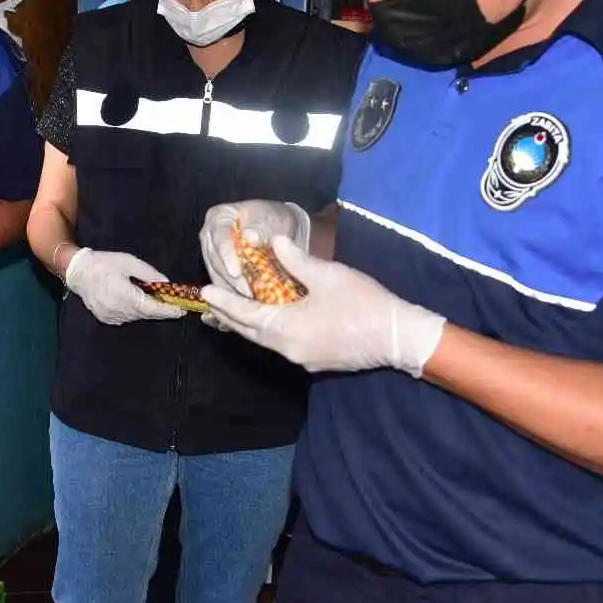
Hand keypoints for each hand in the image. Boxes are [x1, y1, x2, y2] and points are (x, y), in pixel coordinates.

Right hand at [64, 249, 185, 325]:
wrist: (77, 272)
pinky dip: (135, 311)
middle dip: (160, 310)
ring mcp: (111, 316)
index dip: (167, 311)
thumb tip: (166, 283)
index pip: (151, 308)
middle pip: (145, 314)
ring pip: (136, 317)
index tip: (181, 311)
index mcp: (124, 295)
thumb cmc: (104, 264)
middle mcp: (118, 310)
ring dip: (148, 310)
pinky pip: (126, 317)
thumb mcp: (128, 262)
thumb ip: (148, 274)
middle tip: (174, 305)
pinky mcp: (106, 319)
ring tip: (156, 301)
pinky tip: (137, 302)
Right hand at [200, 200, 310, 292]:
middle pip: (214, 260)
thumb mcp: (270, 218)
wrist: (278, 228)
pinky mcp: (217, 270)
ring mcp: (211, 253)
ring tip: (248, 303)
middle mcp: (209, 235)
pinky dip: (232, 296)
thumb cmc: (273, 219)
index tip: (236, 273)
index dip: (227, 256)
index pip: (220, 237)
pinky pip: (220, 285)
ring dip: (230, 291)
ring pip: (215, 275)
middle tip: (246, 294)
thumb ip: (260, 227)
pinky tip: (245, 305)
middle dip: (230, 279)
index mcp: (219, 216)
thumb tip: (250, 236)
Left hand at [201, 236, 446, 375]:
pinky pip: (283, 346)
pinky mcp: (317, 362)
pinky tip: (270, 321)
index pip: (245, 314)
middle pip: (251, 332)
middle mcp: (289, 349)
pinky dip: (269, 332)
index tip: (205, 291)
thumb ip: (294, 259)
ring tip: (233, 311)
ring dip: (249, 325)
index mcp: (286, 328)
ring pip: (266, 341)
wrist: (398, 337)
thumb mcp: (326, 274)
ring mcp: (303, 359)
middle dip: (230, 316)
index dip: (224, 302)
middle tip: (212, 301)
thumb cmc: (362, 302)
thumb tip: (272, 240)